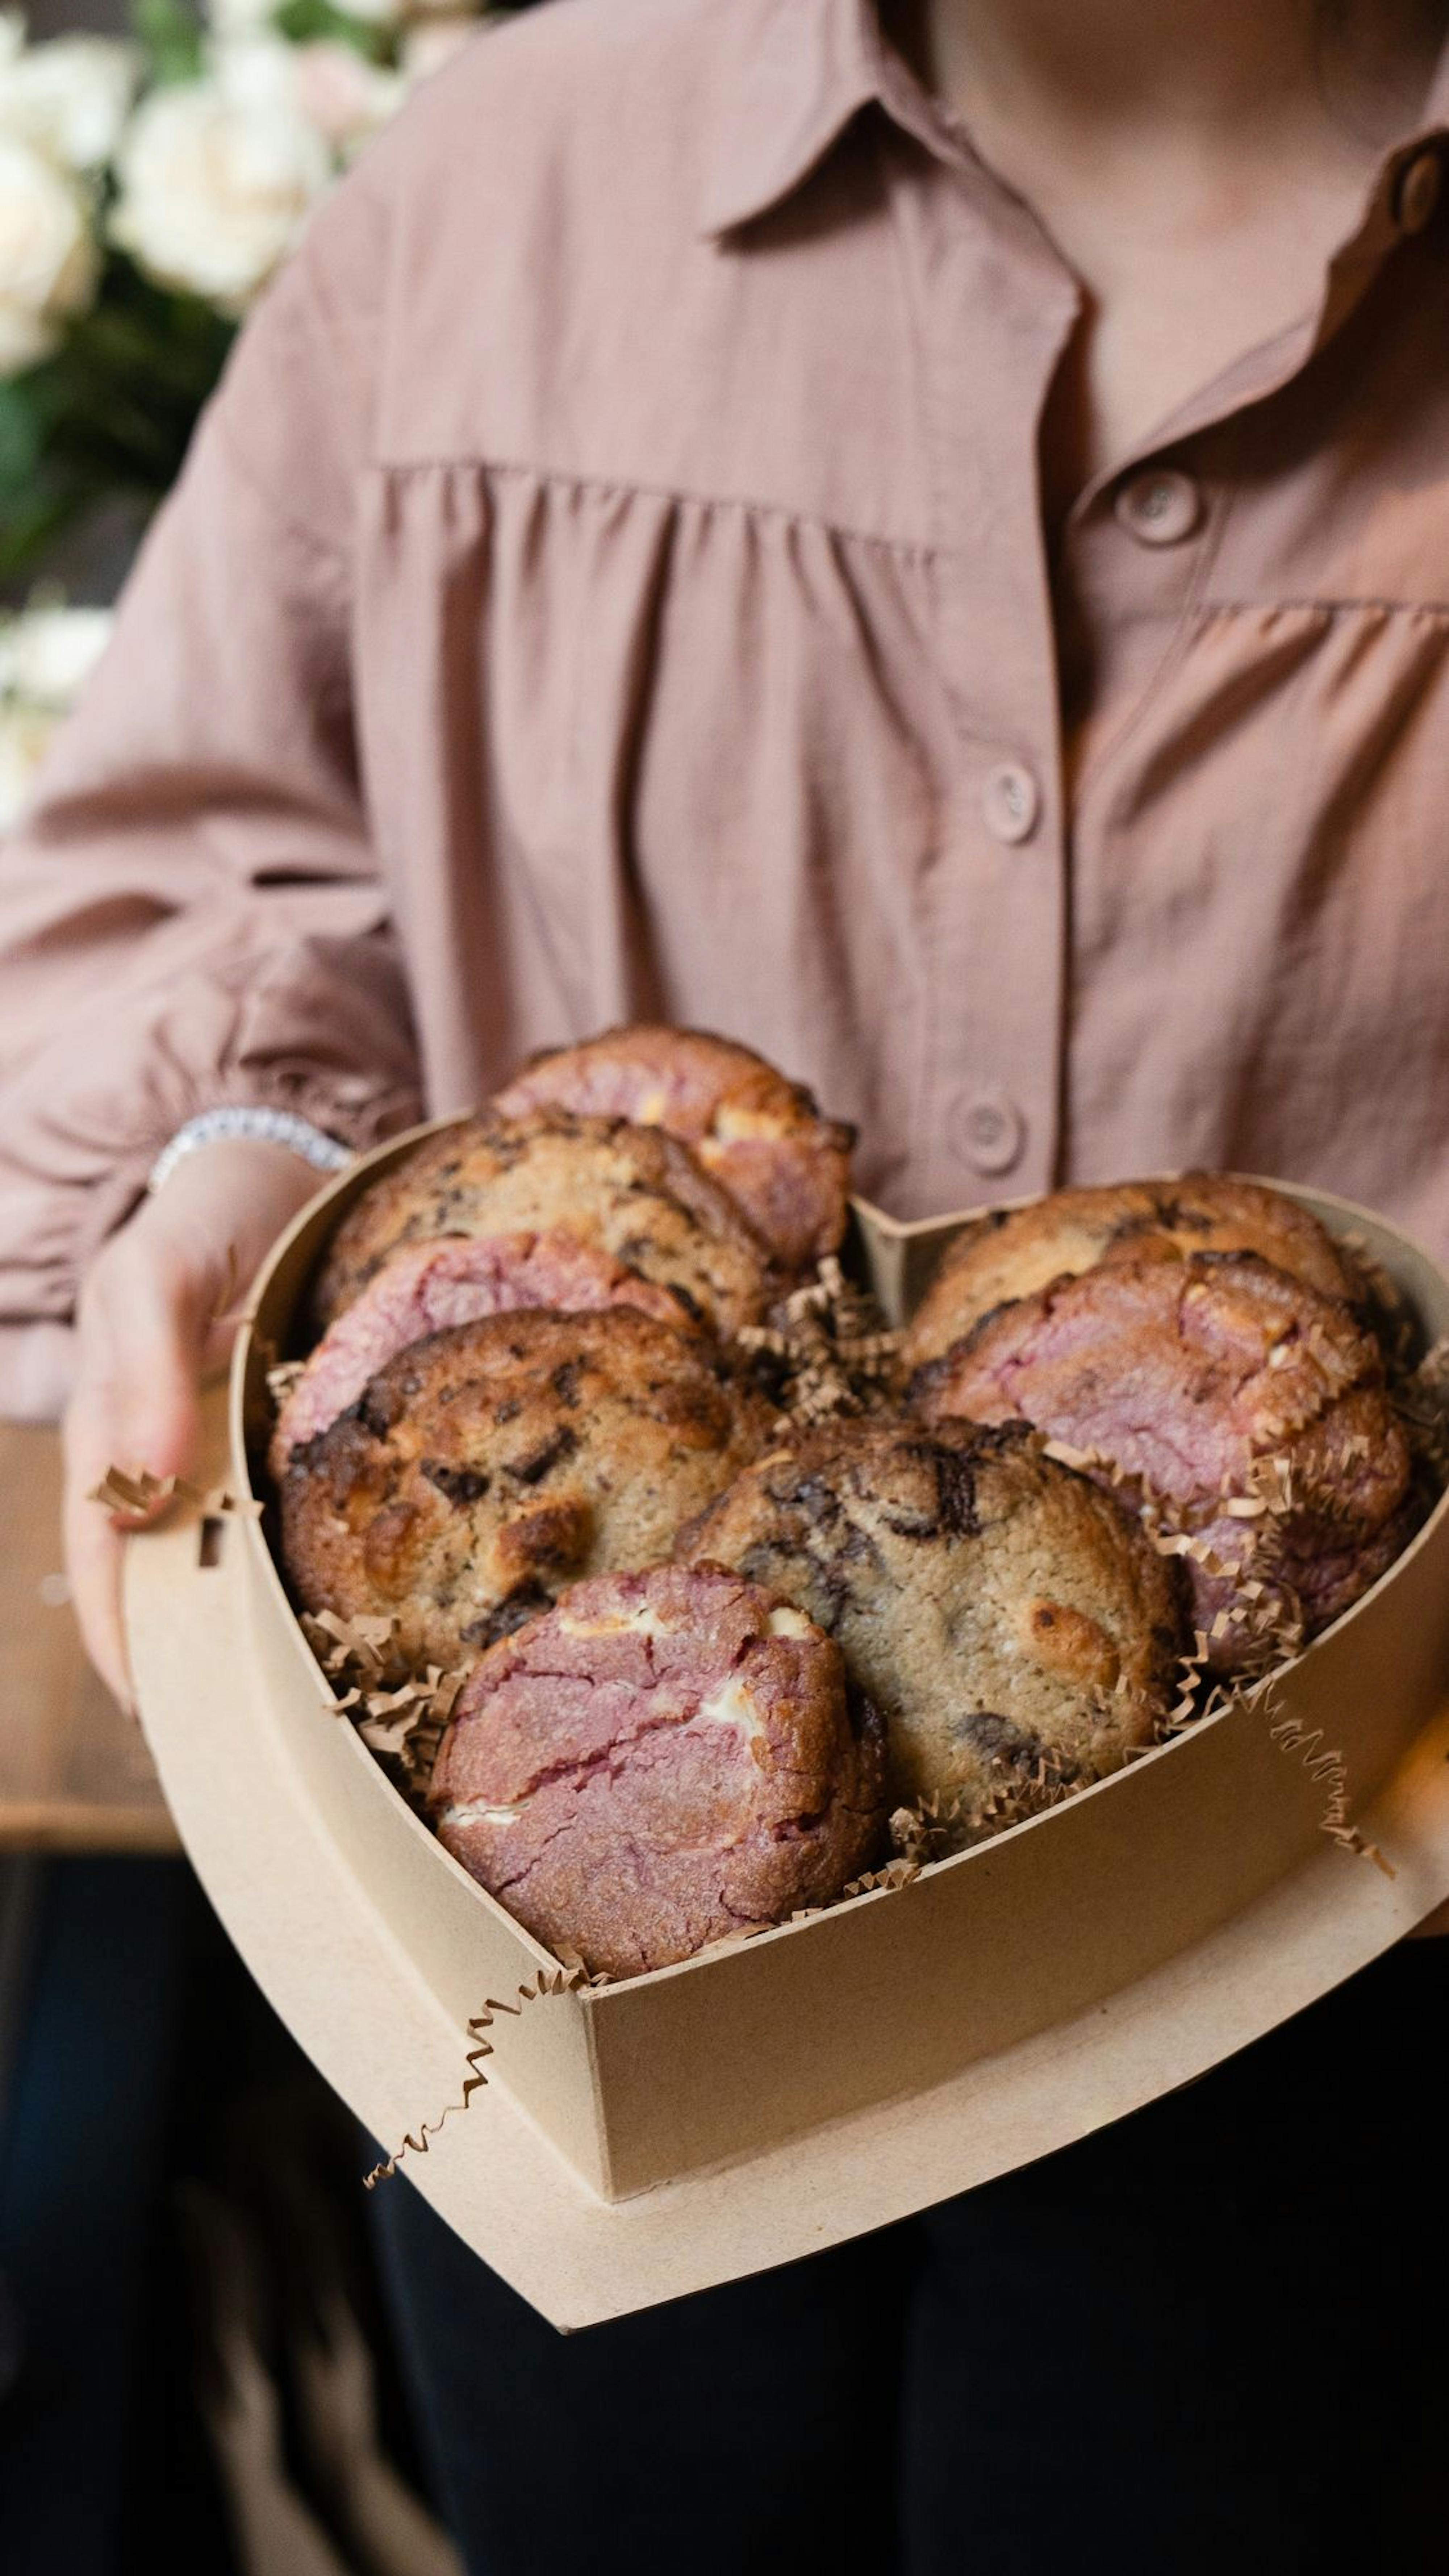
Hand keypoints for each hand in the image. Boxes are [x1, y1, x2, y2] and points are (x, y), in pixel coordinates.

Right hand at [62, 1139, 323, 1711]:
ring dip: (267, 1633)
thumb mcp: (158, 1274)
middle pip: (174, 1583)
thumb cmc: (205, 1218)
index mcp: (120, 1439)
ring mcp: (244, 1458)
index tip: (164, 1714)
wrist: (285, 1161)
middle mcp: (180, 1462)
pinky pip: (307, 1527)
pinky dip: (324, 1574)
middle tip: (250, 1744)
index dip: (129, 1641)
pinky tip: (375, 1622)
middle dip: (202, 1661)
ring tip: (313, 1713)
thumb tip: (143, 1483)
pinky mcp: (309, 1443)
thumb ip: (144, 1369)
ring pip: (243, 1568)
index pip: (109, 1563)